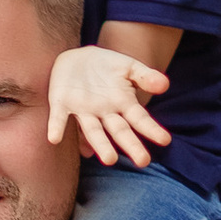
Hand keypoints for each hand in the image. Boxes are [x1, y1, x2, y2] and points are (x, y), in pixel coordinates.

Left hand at [45, 46, 172, 169]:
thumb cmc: (107, 66)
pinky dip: (57, 127)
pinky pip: (59, 118)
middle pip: (119, 131)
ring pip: (93, 131)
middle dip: (130, 145)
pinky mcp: (61, 104)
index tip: (165, 140)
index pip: (139, 119)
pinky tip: (54, 138)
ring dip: (99, 144)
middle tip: (143, 162)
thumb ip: (145, 76)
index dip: (151, 129)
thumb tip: (165, 85)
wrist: (77, 58)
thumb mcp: (129, 66)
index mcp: (122, 104)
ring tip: (109, 159)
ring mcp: (83, 111)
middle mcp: (104, 113)